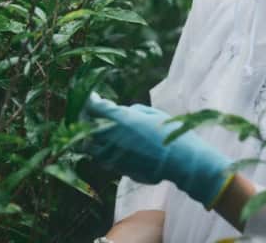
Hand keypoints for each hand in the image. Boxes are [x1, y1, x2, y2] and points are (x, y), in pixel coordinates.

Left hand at [84, 93, 233, 209]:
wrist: (178, 159)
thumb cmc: (169, 131)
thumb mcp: (153, 114)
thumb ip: (132, 112)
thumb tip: (122, 114)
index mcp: (121, 121)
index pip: (95, 108)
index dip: (91, 100)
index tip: (92, 96)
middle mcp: (112, 139)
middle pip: (87, 128)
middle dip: (88, 118)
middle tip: (94, 112)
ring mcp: (112, 156)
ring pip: (90, 146)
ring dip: (92, 136)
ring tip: (101, 130)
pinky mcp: (117, 168)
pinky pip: (102, 158)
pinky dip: (103, 149)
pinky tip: (113, 144)